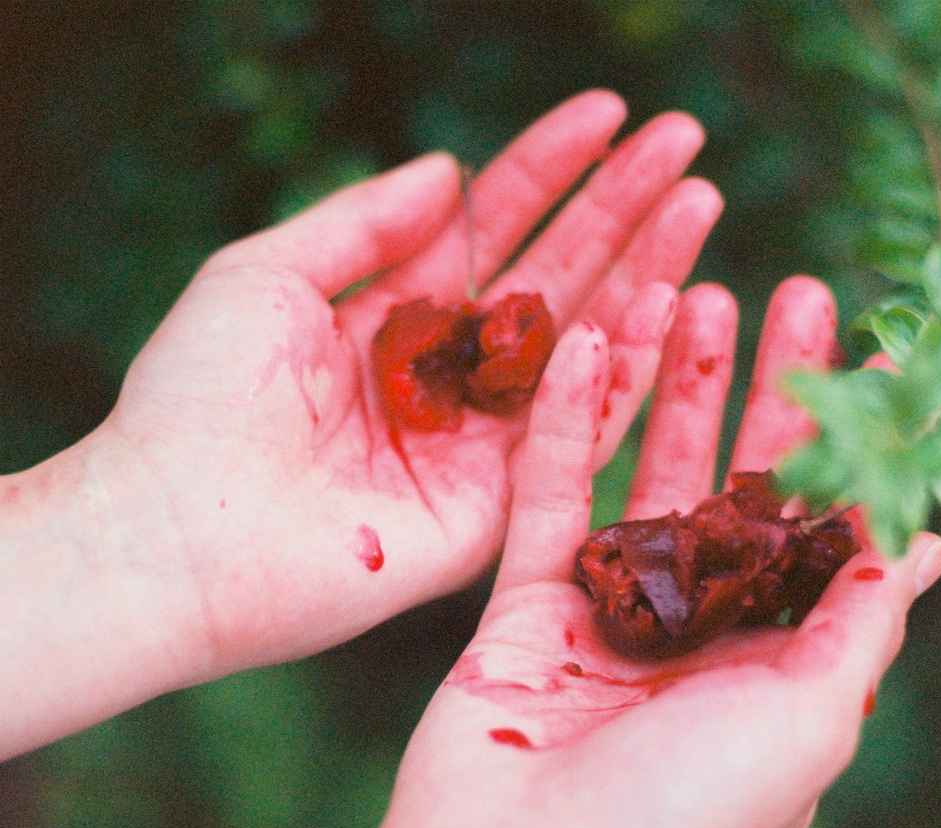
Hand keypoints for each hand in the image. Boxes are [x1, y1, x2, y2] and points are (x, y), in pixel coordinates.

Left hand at [0, 91, 720, 756]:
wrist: (178, 534)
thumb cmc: (199, 399)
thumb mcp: (267, 276)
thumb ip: (363, 222)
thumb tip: (447, 169)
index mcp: (390, 319)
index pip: (488, 232)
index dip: (547, 171)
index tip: (609, 115)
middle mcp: (444, 378)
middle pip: (550, 282)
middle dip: (618, 211)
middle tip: (685, 144)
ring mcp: (475, 444)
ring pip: (578, 349)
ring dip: (642, 275)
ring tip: (699, 203)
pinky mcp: (494, 511)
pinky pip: (573, 434)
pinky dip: (621, 374)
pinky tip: (668, 303)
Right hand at [281, 279, 940, 827]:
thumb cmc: (678, 825)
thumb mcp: (804, 724)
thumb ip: (854, 624)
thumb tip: (914, 544)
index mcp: (767, 660)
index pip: (814, 523)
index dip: (843, 438)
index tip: (866, 353)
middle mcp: (689, 628)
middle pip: (729, 481)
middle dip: (759, 386)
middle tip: (783, 290)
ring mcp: (601, 610)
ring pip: (637, 471)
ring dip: (666, 384)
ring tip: (688, 290)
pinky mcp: (520, 602)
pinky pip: (545, 495)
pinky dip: (562, 422)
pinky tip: (585, 344)